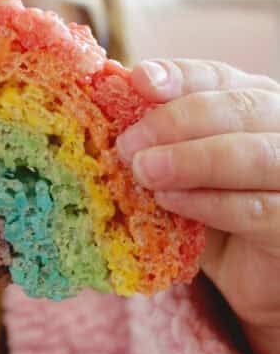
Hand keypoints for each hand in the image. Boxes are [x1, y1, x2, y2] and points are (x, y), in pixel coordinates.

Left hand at [116, 60, 279, 353]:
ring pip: (251, 153)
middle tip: (127, 144)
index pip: (217, 77)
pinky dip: (210, 202)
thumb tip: (93, 110)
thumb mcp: (178, 172)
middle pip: (238, 107)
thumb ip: (151, 143)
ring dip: (192, 159)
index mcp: (250, 102)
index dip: (179, 76)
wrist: (257, 277)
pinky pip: (255, 207)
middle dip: (176, 121)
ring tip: (144, 171)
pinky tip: (172, 202)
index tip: (138, 80)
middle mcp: (279, 128)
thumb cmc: (212, 214)